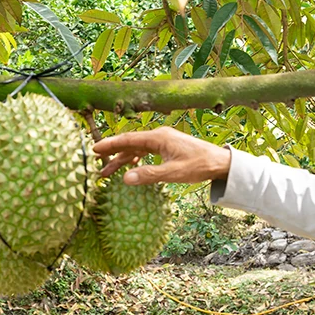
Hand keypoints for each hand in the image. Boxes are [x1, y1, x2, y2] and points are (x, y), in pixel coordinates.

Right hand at [92, 127, 232, 185]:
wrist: (220, 162)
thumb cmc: (199, 166)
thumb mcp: (173, 173)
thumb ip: (148, 175)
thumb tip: (124, 178)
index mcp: (158, 137)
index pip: (128, 139)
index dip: (110, 145)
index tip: (94, 149)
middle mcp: (159, 136)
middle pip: (130, 143)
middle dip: (112, 153)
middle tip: (94, 161)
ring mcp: (164, 141)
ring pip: (137, 149)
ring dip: (122, 159)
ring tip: (107, 172)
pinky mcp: (168, 148)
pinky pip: (146, 152)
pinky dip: (135, 159)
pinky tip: (130, 168)